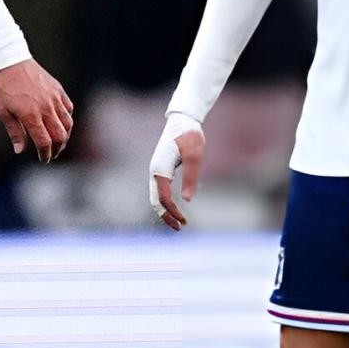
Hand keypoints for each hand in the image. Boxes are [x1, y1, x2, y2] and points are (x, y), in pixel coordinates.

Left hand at [0, 58, 72, 161]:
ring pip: (67, 123)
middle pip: (60, 136)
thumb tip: (20, 151)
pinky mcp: (58, 89)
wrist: (10, 60)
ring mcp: (54, 98)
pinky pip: (68, 108)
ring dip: (65, 136)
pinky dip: (67, 119)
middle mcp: (46, 108)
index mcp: (31, 115)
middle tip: (52, 154)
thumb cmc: (3, 87)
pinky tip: (61, 123)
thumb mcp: (2, 111)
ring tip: (58, 141)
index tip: (43, 159)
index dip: (45, 154)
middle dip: (57, 149)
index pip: (44, 142)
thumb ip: (14, 132)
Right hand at [149, 113, 204, 230]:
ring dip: (165, 210)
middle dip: (166, 216)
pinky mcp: (160, 168)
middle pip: (155, 200)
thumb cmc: (189, 135)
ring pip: (155, 196)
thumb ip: (190, 177)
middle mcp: (154, 171)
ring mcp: (156, 169)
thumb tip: (187, 200)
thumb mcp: (194, 156)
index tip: (184, 221)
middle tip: (179, 228)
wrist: (182, 119)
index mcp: (160, 168)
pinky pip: (159, 189)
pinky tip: (174, 207)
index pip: (163, 197)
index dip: (173, 211)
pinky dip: (165, 202)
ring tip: (178, 222)